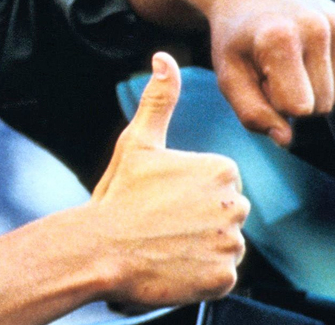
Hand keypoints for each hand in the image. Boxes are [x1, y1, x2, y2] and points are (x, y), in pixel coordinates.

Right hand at [89, 52, 248, 307]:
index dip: (187, 195)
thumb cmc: (117, 195)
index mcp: (221, 170)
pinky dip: (199, 276)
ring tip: (163, 246)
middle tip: (160, 225)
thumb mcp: (137, 143)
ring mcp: (230, 244)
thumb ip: (159, 100)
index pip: (219, 186)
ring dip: (199, 249)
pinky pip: (220, 277)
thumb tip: (165, 57)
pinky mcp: (224, 278)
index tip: (161, 201)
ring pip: (223, 246)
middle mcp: (235, 205)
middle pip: (225, 216)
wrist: (99, 251)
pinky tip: (172, 267)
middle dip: (198, 222)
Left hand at [185, 0, 334, 145]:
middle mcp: (316, 27)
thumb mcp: (228, 75)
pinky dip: (324, 76)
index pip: (297, 107)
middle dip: (293, 99)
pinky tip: (302, 54)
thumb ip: (252, 113)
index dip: (274, 102)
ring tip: (284, 62)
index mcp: (280, 39)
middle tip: (269, 70)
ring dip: (310, 89)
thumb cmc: (234, 39)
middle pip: (321, 105)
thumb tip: (285, 139)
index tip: (257, 79)